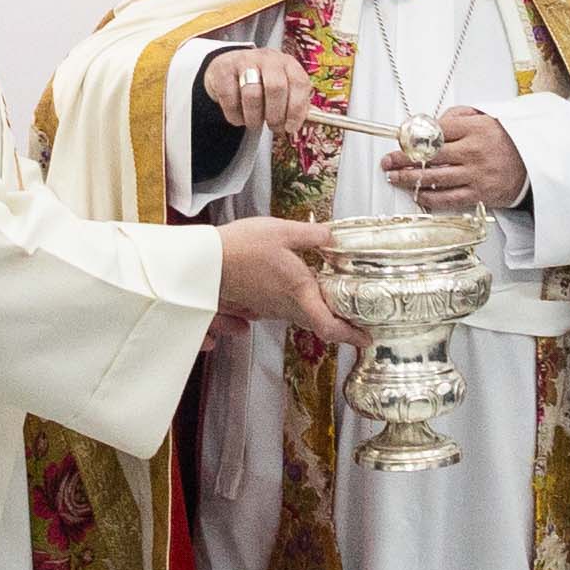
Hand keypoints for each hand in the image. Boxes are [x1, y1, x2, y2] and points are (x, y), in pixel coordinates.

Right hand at [200, 44, 320, 138]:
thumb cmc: (262, 83)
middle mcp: (268, 58)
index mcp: (288, 63)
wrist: (228, 68)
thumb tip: (314, 122)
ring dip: (254, 118)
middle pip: (275, 88)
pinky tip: (239, 117)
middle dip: (275, 115)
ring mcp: (244, 61)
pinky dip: (235, 115)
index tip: (291, 127)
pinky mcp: (223, 69)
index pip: (299, 83)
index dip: (297, 109)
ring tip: (254, 124)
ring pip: (252, 94)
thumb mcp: (283, 88)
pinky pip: (230, 98)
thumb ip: (297, 105)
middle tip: (273, 128)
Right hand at [215, 214, 351, 343]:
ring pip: (300, 317)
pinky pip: (282, 312)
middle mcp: (285, 307)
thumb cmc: (242, 246)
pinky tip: (295, 290)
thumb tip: (333, 237)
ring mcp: (269, 309)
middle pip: (318, 324)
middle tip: (356, 319)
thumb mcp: (282, 230)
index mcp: (299, 291)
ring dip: (317, 314)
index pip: (329, 326)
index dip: (351, 336)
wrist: (203, 262)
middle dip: (339, 325)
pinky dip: (296, 307)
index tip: (366, 338)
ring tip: (330, 301)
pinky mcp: (255, 306)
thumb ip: (312, 235)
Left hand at [395, 106, 525, 215]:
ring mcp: (476, 175)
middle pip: (429, 155)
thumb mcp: (487, 117)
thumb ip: (457, 117)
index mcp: (475, 129)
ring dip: (410, 179)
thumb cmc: (507, 140)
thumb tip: (430, 123)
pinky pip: (449, 199)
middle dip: (403, 158)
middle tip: (388, 160)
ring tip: (394, 177)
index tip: (399, 139)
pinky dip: (429, 198)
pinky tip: (417, 195)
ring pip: (435, 179)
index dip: (413, 136)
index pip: (436, 131)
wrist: (535, 164)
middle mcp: (474, 152)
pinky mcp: (480, 194)